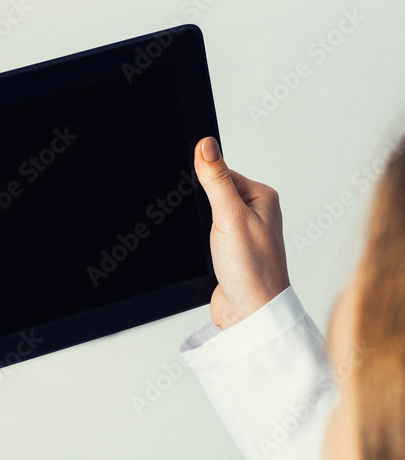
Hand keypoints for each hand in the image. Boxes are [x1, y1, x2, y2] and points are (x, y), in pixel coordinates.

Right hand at [194, 137, 290, 328]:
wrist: (252, 314)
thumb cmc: (253, 270)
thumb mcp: (229, 217)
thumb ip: (216, 180)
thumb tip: (205, 144)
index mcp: (262, 196)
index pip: (222, 171)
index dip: (203, 181)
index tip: (196, 199)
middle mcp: (256, 211)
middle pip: (213, 192)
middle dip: (200, 206)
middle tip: (204, 225)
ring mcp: (244, 231)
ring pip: (208, 213)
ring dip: (199, 225)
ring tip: (209, 241)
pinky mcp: (231, 249)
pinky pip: (208, 232)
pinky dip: (200, 238)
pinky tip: (204, 250)